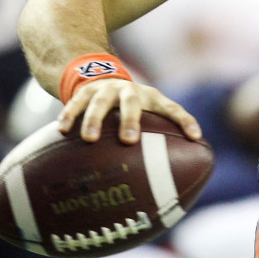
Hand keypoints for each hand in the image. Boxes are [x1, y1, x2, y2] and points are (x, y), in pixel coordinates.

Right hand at [58, 77, 202, 143]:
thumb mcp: (146, 115)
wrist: (100, 76)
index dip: (186, 121)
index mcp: (151, 98)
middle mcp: (130, 91)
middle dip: (131, 120)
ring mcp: (106, 89)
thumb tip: (169, 181)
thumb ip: (156, 139)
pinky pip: (76, 102)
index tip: (195, 137)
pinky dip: (69, 115)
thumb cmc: (130, 110)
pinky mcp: (85, 90)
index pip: (172, 108)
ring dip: (94, 119)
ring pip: (100, 101)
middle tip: (128, 141)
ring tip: (89, 139)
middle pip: (132, 102)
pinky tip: (62, 130)